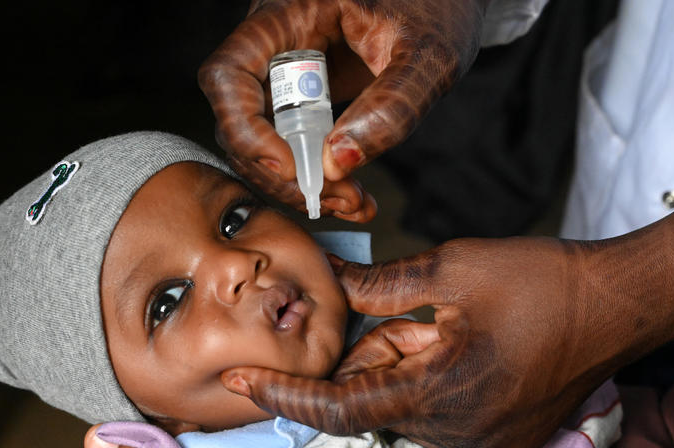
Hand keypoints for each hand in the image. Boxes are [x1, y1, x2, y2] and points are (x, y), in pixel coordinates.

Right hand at [200, 0, 490, 220]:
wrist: (443, 4)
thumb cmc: (438, 8)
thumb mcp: (429, 56)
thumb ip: (392, 105)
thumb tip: (335, 164)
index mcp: (290, 13)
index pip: (230, 74)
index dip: (246, 129)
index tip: (291, 168)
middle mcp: (276, 44)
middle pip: (243, 121)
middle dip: (284, 174)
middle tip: (339, 200)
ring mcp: (287, 74)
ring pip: (264, 142)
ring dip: (301, 185)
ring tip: (354, 203)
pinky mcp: (305, 99)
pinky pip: (293, 144)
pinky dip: (318, 177)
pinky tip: (353, 198)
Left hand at [222, 171, 673, 447]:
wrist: (619, 304)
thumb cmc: (540, 281)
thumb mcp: (450, 269)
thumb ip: (379, 286)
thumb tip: (330, 284)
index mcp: (438, 395)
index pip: (337, 407)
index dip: (283, 394)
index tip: (238, 381)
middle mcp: (457, 435)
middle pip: (375, 402)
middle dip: (370, 358)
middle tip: (410, 316)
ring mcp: (482, 445)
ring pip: (406, 407)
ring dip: (404, 367)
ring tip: (450, 325)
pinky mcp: (500, 441)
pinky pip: (438, 415)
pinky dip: (429, 382)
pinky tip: (460, 345)